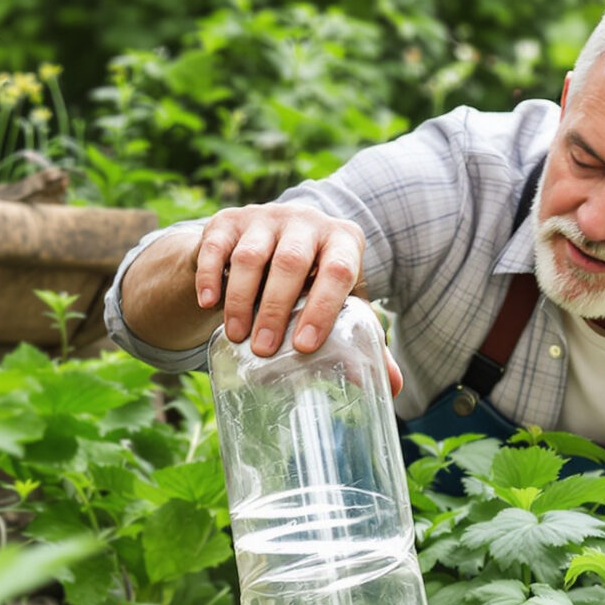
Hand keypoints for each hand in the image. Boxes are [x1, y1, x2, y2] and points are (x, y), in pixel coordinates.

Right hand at [193, 202, 382, 363]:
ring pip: (252, 256)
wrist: (272, 244)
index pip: (338, 271)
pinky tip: (209, 305)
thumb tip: (394, 387)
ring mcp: (265, 217)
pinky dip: (211, 277)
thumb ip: (365, 339)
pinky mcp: (229, 220)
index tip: (305, 346)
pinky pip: (217, 246)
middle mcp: (306, 220)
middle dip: (275, 309)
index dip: (323, 308)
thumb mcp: (340, 304)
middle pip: (291, 262)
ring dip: (242, 300)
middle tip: (264, 350)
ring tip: (238, 338)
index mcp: (342, 240)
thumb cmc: (315, 283)